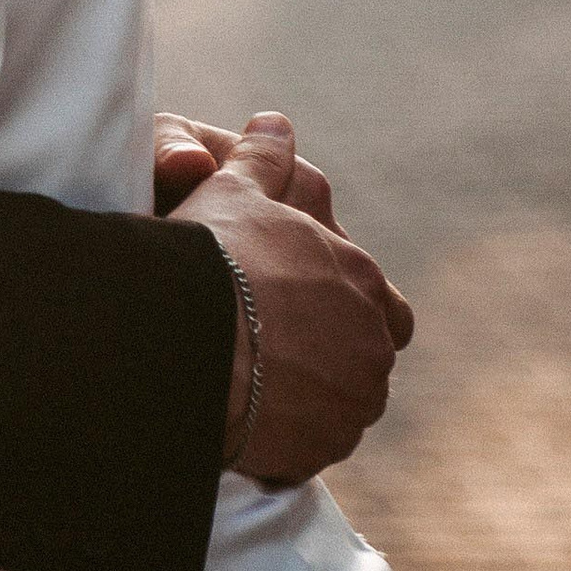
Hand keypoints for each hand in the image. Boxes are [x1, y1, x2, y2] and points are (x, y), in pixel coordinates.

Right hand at [173, 113, 414, 483]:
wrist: (188, 335)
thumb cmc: (214, 253)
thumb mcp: (234, 189)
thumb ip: (264, 158)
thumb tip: (276, 123)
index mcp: (363, 278)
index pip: (382, 305)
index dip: (347, 307)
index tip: (305, 309)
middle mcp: (373, 342)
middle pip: (366, 358)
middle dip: (334, 356)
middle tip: (278, 348)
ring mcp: (353, 400)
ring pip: (345, 403)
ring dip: (318, 397)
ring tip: (262, 385)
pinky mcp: (325, 448)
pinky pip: (316, 443)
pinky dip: (294, 433)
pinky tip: (252, 414)